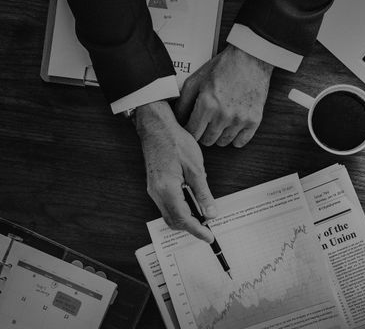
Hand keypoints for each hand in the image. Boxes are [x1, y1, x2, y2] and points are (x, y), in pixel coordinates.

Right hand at [135, 100, 217, 241]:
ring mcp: (153, 190)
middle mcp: (156, 193)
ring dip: (185, 218)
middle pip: (173, 221)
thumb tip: (210, 212)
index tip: (209, 237)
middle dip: (191, 227)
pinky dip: (180, 209)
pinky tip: (192, 202)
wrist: (157, 127)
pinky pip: (167, 205)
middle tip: (208, 228)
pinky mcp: (155, 186)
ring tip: (202, 215)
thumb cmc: (176, 142)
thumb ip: (203, 193)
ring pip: (169, 214)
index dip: (197, 231)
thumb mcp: (196, 168)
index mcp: (167, 189)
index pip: (183, 219)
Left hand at [174, 44, 273, 147]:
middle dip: (203, 133)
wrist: (251, 59)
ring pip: (223, 142)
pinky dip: (235, 138)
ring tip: (219, 122)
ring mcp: (240, 119)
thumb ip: (183, 102)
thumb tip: (177, 120)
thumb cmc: (223, 67)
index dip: (189, 131)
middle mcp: (223, 115)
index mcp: (207, 104)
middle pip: (207, 141)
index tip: (192, 126)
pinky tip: (232, 127)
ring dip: (218, 135)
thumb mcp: (196, 79)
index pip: (192, 133)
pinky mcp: (254, 120)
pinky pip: (240, 142)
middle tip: (206, 123)